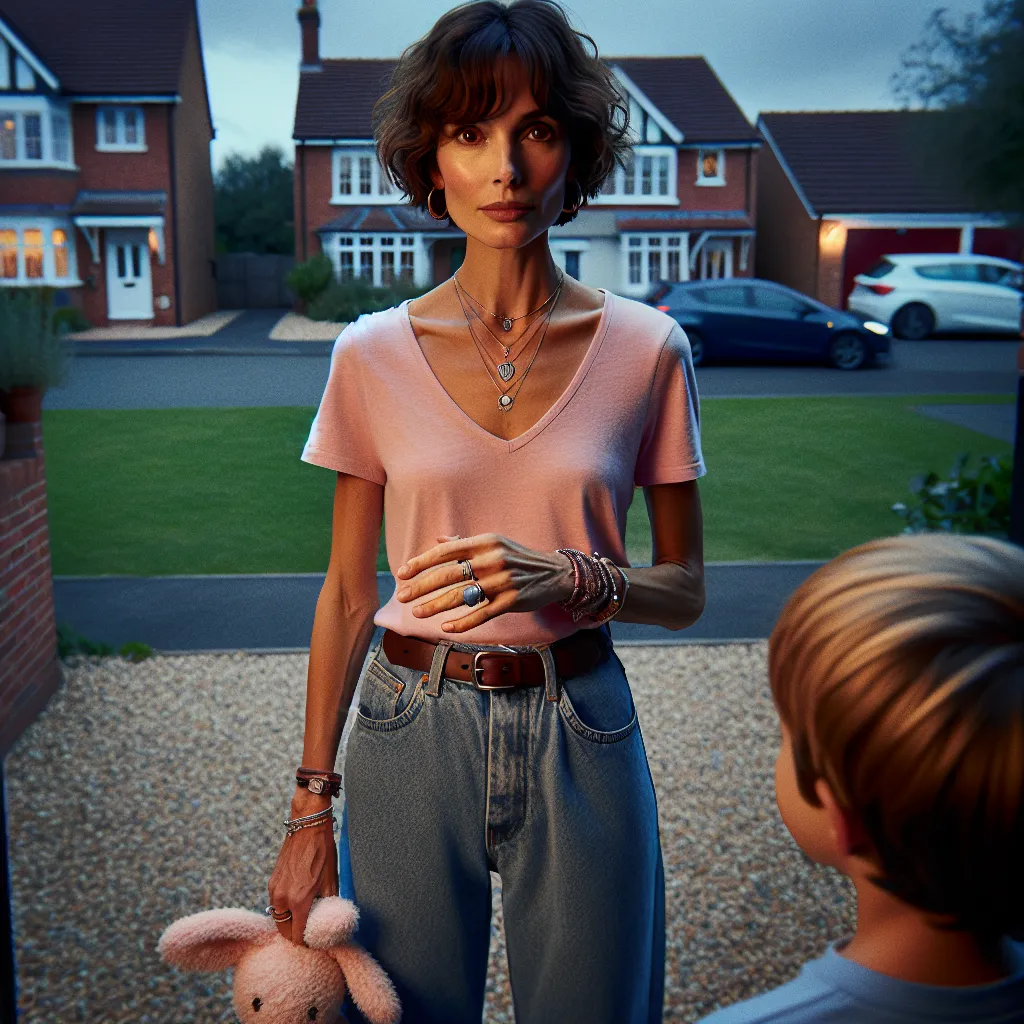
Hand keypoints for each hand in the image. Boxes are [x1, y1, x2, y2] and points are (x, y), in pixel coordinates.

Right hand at [267, 812, 338, 944]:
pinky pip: (275, 903)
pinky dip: (283, 909)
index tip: (315, 943)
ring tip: (302, 921)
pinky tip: (295, 905)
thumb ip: (328, 903)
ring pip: (277, 917)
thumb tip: (330, 918)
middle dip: (295, 936)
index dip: (307, 943)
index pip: (297, 935)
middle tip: (308, 935)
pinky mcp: (272, 880)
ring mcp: (274, 889)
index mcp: (298, 901)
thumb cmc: (323, 852)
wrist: (308, 826)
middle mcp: (282, 898)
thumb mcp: (331, 880)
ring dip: (287, 923)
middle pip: (284, 930)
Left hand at [394, 533, 574, 632]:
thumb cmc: (519, 557)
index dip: (421, 562)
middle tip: (402, 597)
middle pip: (448, 575)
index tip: (402, 573)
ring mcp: (502, 581)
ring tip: (417, 613)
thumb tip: (439, 540)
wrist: (555, 572)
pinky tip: (446, 627)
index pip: (446, 552)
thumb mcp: (494, 542)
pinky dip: (462, 622)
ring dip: (435, 606)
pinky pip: (481, 614)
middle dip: (421, 587)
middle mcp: (491, 560)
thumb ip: (465, 542)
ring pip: (461, 596)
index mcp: (484, 542)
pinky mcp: (511, 601)